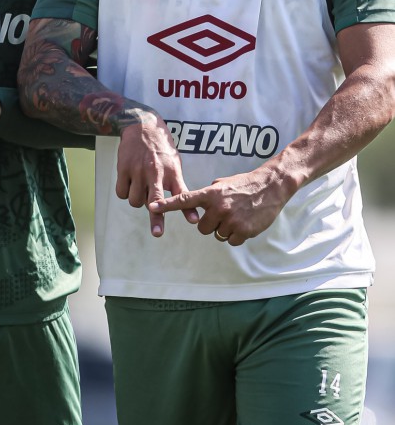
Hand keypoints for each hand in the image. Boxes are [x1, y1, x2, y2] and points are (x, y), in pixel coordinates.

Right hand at [116, 113, 195, 236]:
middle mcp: (155, 172)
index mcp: (171, 171)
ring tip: (141, 190)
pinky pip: (122, 193)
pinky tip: (129, 184)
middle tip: (158, 233)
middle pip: (155, 200)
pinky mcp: (123, 168)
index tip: (193, 221)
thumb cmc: (162, 149)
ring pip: (135, 201)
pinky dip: (125, 193)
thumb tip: (186, 210)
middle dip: (157, 218)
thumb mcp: (175, 163)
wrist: (142, 126)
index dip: (187, 208)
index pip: (181, 193)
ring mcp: (138, 170)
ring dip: (138, 201)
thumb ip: (178, 185)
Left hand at [151, 165, 288, 244]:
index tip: (152, 207)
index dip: (167, 205)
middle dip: (210, 223)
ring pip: (217, 235)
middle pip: (202, 228)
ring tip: (237, 215)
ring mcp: (230, 220)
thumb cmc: (245, 183)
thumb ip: (207, 194)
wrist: (271, 186)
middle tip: (224, 214)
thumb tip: (195, 204)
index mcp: (211, 193)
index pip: (184, 200)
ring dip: (225, 229)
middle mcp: (218, 207)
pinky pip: (231, 241)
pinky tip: (244, 223)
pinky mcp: (243, 231)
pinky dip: (236, 235)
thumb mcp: (222, 183)